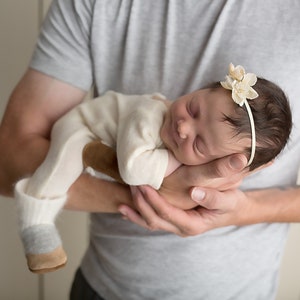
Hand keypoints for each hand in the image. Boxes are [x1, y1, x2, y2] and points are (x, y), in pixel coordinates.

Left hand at [118, 154, 249, 235]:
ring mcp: (176, 226)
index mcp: (192, 225)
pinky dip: (139, 216)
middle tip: (132, 185)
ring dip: (137, 211)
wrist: (233, 210)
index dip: (153, 201)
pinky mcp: (174, 220)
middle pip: (154, 219)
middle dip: (141, 204)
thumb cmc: (231, 203)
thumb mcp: (228, 200)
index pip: (167, 213)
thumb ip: (213, 198)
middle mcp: (182, 228)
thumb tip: (194, 192)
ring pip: (150, 222)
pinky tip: (126, 210)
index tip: (143, 186)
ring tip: (123, 200)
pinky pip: (153, 220)